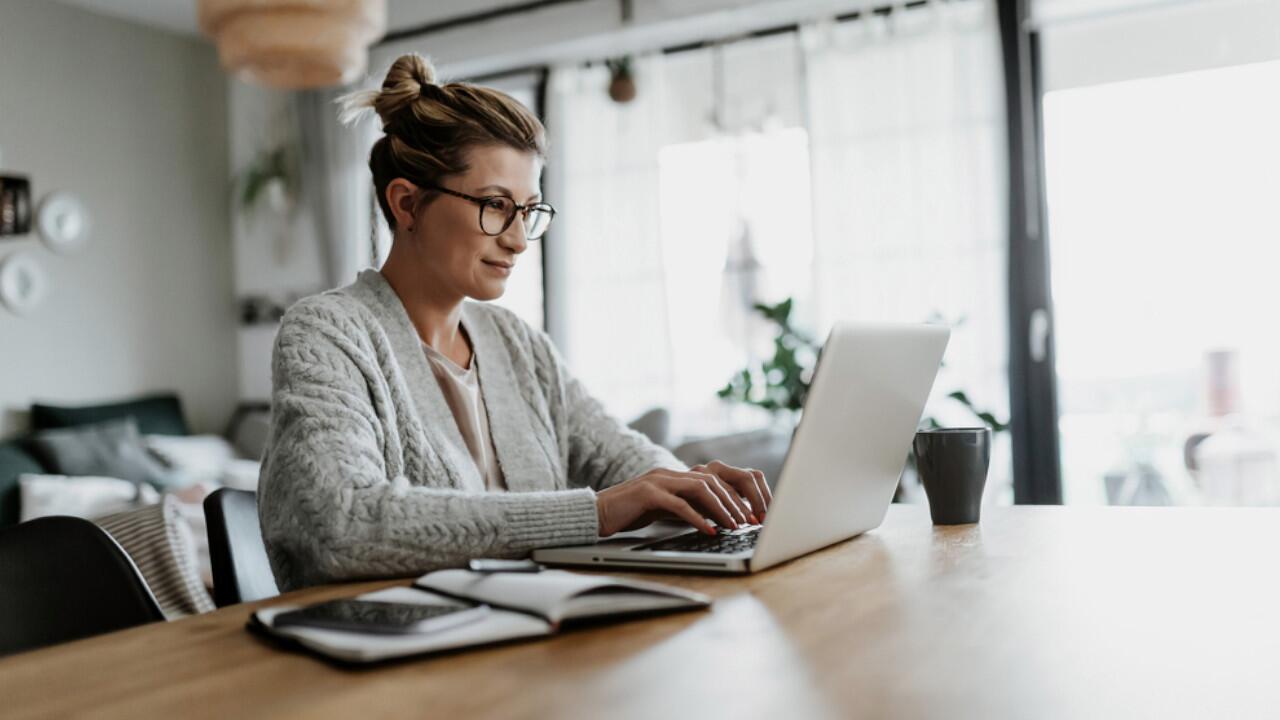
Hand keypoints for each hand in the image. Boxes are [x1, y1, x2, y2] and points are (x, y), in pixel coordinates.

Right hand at [595, 463, 770, 536]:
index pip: (712, 480)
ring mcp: (658, 481)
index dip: (732, 497)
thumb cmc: (629, 514)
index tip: (747, 515)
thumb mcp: (662, 510)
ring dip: (720, 508)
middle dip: (733, 502)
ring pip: (700, 489)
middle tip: (747, 521)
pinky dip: (697, 517)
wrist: (596, 513)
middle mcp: (668, 474)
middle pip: (711, 481)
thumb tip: (714, 521)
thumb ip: (685, 509)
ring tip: (733, 525)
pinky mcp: (647, 494)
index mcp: (674, 476)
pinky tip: (709, 530)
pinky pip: (679, 504)